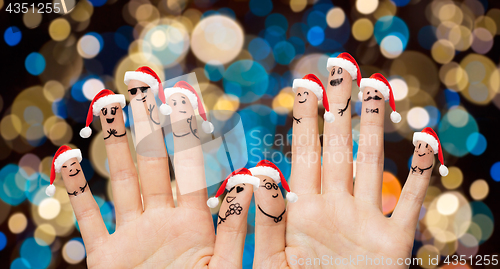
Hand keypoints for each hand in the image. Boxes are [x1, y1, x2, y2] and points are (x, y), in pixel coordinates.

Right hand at [60, 84, 237, 267]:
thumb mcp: (228, 267)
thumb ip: (239, 226)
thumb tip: (254, 178)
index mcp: (197, 222)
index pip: (192, 167)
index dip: (187, 132)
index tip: (185, 97)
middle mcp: (163, 221)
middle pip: (154, 162)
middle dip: (147, 122)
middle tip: (142, 80)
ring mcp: (133, 236)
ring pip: (121, 180)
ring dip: (114, 143)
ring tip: (108, 103)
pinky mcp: (106, 257)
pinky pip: (89, 219)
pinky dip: (76, 191)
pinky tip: (67, 158)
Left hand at [253, 72, 431, 267]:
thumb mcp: (274, 261)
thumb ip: (267, 221)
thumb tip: (257, 176)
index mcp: (304, 210)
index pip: (303, 153)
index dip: (305, 119)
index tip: (304, 85)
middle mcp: (336, 206)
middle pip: (338, 147)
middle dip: (340, 108)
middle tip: (341, 68)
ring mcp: (366, 219)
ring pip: (372, 164)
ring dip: (375, 127)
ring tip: (377, 88)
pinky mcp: (395, 241)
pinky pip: (410, 201)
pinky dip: (420, 173)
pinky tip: (425, 140)